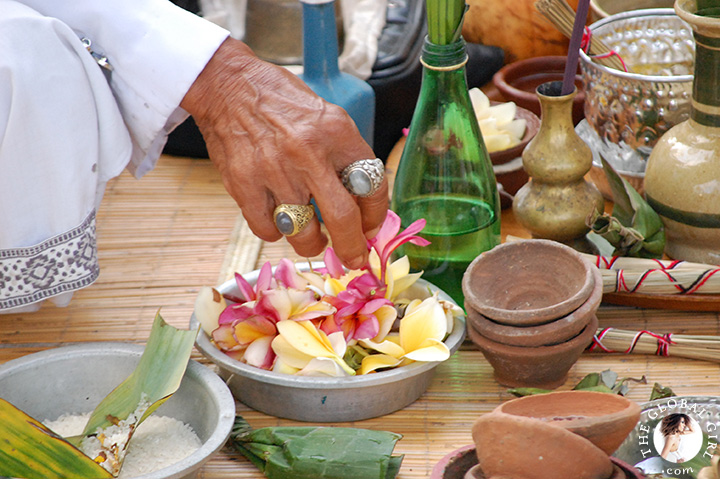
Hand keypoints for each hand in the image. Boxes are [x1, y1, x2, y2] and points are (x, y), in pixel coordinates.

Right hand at [181, 38, 387, 269]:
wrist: (228, 86)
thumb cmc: (282, 103)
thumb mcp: (327, 118)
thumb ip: (345, 158)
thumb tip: (363, 207)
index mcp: (337, 132)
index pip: (371, 186)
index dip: (375, 216)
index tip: (370, 230)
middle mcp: (308, 153)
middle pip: (342, 218)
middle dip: (352, 249)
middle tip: (354, 259)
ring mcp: (273, 171)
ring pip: (303, 233)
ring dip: (312, 245)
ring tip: (313, 240)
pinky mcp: (243, 184)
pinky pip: (267, 230)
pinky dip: (276, 233)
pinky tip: (278, 220)